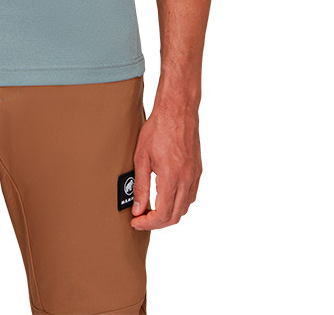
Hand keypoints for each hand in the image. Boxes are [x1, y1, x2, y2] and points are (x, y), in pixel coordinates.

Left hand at [129, 104, 201, 230]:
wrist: (177, 110)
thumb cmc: (157, 129)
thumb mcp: (141, 157)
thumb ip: (140, 186)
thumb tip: (137, 209)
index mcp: (171, 178)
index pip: (162, 214)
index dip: (147, 223)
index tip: (135, 221)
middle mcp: (186, 180)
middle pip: (175, 216)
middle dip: (156, 223)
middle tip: (141, 219)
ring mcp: (194, 176)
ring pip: (185, 208)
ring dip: (169, 215)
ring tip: (151, 210)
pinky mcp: (198, 171)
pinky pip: (191, 196)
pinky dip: (179, 203)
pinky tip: (166, 197)